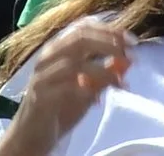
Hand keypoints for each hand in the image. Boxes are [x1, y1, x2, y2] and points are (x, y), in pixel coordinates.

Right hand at [5, 19, 129, 152]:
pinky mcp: (39, 97)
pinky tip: (97, 100)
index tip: (132, 41)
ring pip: (73, 62)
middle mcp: (47, 57)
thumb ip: (105, 73)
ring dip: (102, 70)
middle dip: (109, 44)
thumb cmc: (60, 107)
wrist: (31, 136)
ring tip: (120, 82)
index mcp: (58, 49)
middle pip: (80, 38)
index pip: (84, 27)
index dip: (110, 30)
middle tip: (130, 56)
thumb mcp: (88, 87)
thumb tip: (129, 61)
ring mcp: (41, 76)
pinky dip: (86, 91)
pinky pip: (65, 88)